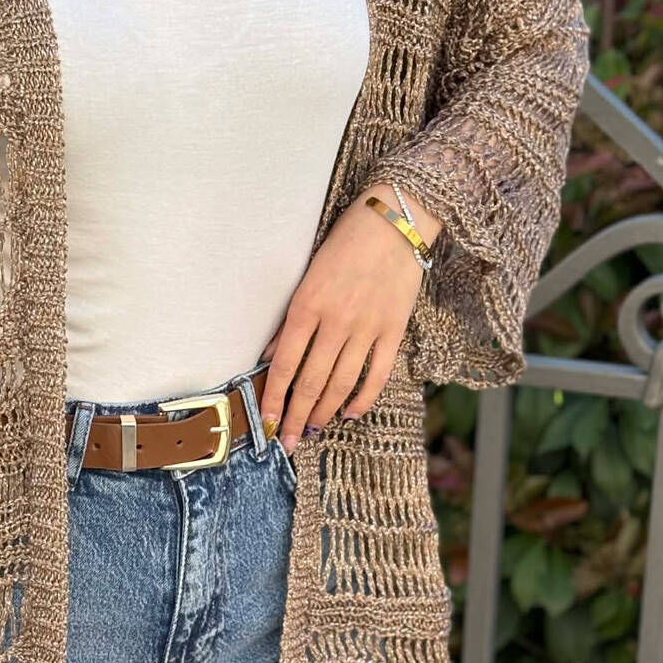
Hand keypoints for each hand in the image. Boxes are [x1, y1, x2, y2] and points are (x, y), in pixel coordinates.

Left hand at [260, 185, 440, 451]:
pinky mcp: (393, 330)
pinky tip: (350, 413)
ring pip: (342, 384)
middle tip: (288, 440)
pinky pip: (377, 375)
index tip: (268, 422)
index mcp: (307, 306)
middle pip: (311, 382)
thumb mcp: (307, 277)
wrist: (394, 222)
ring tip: (313, 429)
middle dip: (296, 416)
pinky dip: (362, 399)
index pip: (284, 365)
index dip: (274, 398)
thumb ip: (291, 320)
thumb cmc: (344, 245)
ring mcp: (367, 328)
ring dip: (324, 411)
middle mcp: (336, 321)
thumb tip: (272, 356)